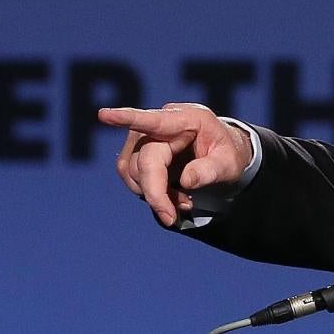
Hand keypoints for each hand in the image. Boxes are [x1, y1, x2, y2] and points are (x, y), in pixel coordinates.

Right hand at [98, 103, 254, 225]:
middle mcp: (160, 124)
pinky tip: (171, 198)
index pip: (154, 120)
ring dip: (154, 193)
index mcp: (187, 119)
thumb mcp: (229, 164)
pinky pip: (133, 178)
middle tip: (172, 218)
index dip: (127, 118)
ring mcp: (144, 137)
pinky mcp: (136, 153)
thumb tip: (185, 181)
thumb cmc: (226, 154)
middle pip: (144, 160)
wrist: (220, 155)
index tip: (104, 115)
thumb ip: (210, 170)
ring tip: (182, 201)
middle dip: (155, 192)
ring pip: (133, 172)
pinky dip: (150, 193)